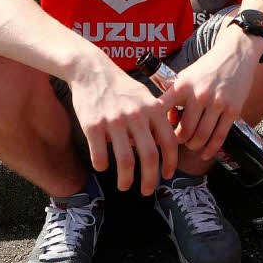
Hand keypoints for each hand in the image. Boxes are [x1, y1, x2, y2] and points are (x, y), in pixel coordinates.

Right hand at [70, 66, 177, 195]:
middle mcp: (136, 116)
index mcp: (153, 109)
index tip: (167, 175)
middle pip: (149, 157)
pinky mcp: (93, 125)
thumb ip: (156, 119)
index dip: (170, 163)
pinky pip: (100, 155)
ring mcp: (114, 121)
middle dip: (150, 179)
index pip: (169, 142)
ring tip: (125, 186)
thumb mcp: (145, 97)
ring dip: (126, 179)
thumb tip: (163, 145)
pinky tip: (103, 167)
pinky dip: (102, 165)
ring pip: (125, 161)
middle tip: (148, 191)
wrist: (92, 71)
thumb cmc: (121, 87)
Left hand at [159, 31, 256, 161]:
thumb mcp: (185, 76)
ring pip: (201, 136)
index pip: (163, 112)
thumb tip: (168, 122)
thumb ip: (174, 97)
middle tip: (178, 143)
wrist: (235, 54)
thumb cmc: (207, 67)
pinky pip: (220, 136)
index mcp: (182, 86)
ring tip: (192, 144)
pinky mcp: (232, 110)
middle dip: (179, 141)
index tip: (156, 136)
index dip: (157, 128)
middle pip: (184, 131)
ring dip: (194, 145)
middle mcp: (199, 95)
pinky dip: (211, 149)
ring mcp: (217, 103)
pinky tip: (206, 153)